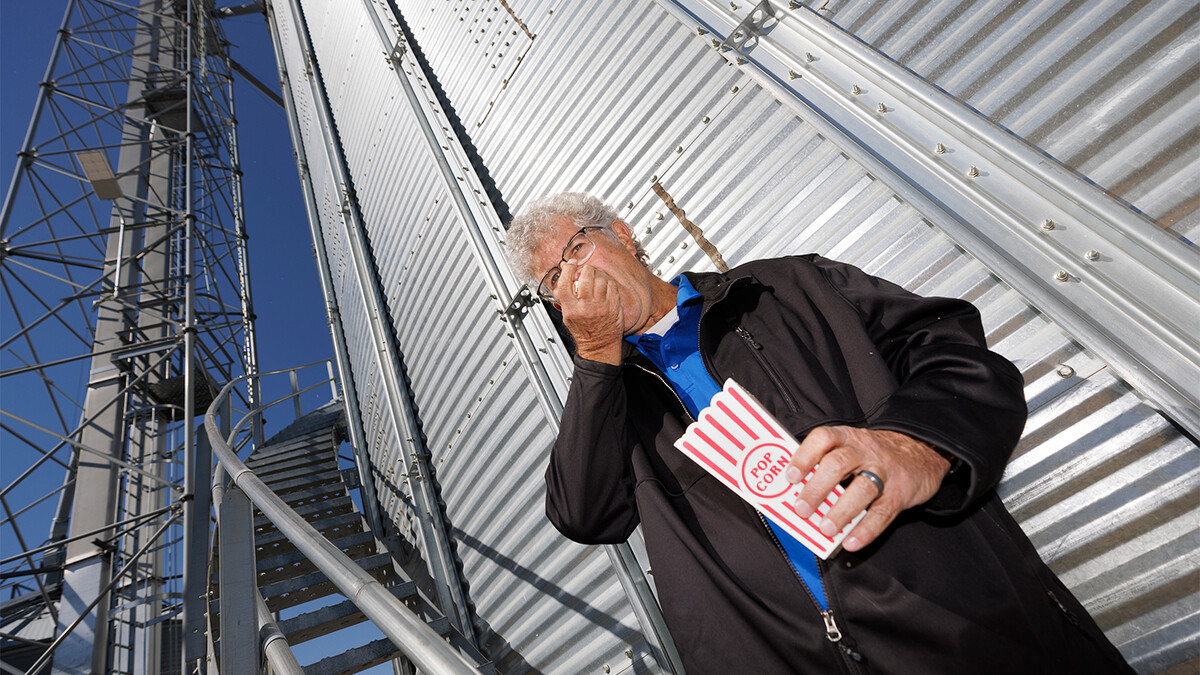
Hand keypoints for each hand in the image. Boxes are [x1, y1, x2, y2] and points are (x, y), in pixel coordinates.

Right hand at [554, 261, 623, 364]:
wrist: (599, 346)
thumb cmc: (583, 332)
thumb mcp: (567, 316)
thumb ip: (564, 297)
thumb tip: (565, 276)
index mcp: (571, 310)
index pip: (565, 284)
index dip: (567, 270)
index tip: (570, 265)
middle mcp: (586, 307)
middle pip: (585, 277)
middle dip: (586, 269)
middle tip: (586, 270)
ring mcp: (602, 306)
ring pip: (601, 278)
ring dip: (598, 273)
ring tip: (596, 275)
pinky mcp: (614, 306)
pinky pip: (612, 285)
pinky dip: (608, 280)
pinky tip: (605, 283)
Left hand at [783, 426, 950, 551]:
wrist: (922, 451)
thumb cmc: (873, 454)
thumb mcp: (850, 448)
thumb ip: (825, 465)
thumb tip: (796, 494)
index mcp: (846, 437)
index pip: (823, 438)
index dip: (804, 456)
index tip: (790, 476)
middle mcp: (864, 450)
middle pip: (838, 464)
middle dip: (817, 488)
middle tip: (801, 509)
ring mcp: (884, 470)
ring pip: (862, 488)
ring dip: (840, 511)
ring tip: (826, 529)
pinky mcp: (900, 492)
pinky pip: (882, 512)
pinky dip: (865, 530)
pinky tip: (851, 542)